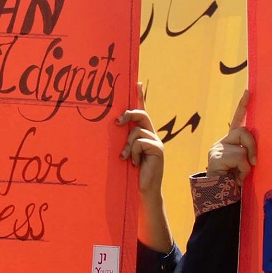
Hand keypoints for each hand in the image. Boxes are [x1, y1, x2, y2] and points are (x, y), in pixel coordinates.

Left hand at [118, 82, 163, 197]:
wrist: (143, 190)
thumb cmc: (130, 173)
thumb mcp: (125, 152)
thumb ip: (123, 139)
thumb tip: (113, 125)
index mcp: (143, 133)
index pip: (142, 111)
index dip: (140, 96)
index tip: (137, 82)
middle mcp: (151, 134)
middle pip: (141, 114)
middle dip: (128, 114)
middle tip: (117, 122)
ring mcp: (156, 141)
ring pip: (136, 131)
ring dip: (127, 145)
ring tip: (126, 158)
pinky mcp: (158, 148)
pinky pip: (140, 142)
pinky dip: (133, 152)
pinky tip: (134, 163)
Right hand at [207, 90, 256, 186]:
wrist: (219, 197)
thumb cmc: (235, 182)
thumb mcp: (245, 165)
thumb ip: (249, 153)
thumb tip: (258, 151)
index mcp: (230, 142)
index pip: (236, 120)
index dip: (242, 105)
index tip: (249, 91)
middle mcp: (222, 142)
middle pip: (243, 131)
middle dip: (252, 146)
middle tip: (254, 162)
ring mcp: (217, 149)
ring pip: (242, 147)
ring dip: (247, 163)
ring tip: (240, 175)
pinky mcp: (216, 157)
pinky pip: (240, 158)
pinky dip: (243, 170)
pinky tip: (236, 179)